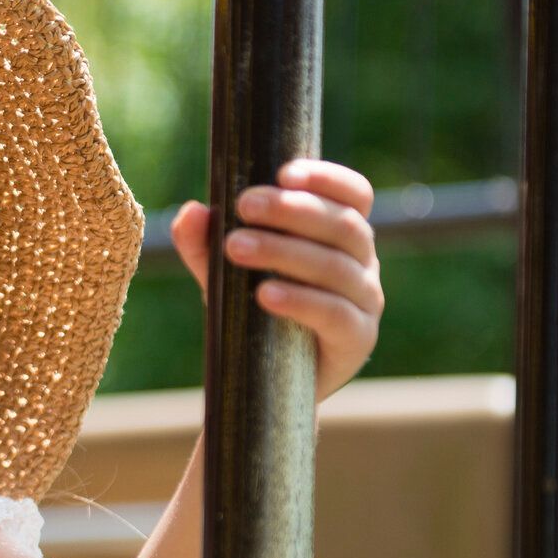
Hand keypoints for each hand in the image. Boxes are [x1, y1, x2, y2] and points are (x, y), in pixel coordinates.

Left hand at [170, 159, 383, 403]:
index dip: (327, 179)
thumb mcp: (224, 276)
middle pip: (344, 225)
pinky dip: (300, 301)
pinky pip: (336, 315)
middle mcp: (363, 263)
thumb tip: (191, 212)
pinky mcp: (358, 341)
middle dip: (292, 210)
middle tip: (244, 205)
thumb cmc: (252, 314)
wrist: (266, 385)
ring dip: (285, 252)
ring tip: (235, 248)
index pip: (354, 195)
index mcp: (341, 235)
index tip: (284, 172)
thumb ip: (204, 245)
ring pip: (337, 267)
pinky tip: (265, 294)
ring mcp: (366, 302)